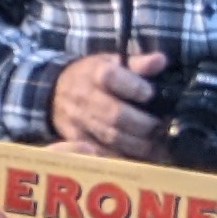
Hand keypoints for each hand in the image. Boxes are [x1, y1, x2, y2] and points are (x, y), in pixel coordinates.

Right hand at [49, 49, 168, 158]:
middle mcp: (83, 96)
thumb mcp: (112, 62)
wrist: (56, 91)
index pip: (111, 77)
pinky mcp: (75, 138)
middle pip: (114, 114)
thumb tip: (160, 61)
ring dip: (136, 143)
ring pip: (110, 136)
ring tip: (154, 144)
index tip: (149, 93)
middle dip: (142, 124)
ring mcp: (77, 119)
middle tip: (159, 127)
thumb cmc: (92, 76)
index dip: (132, 86)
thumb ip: (138, 63)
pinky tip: (137, 155)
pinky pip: (100, 152)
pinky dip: (121, 156)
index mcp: (94, 72)